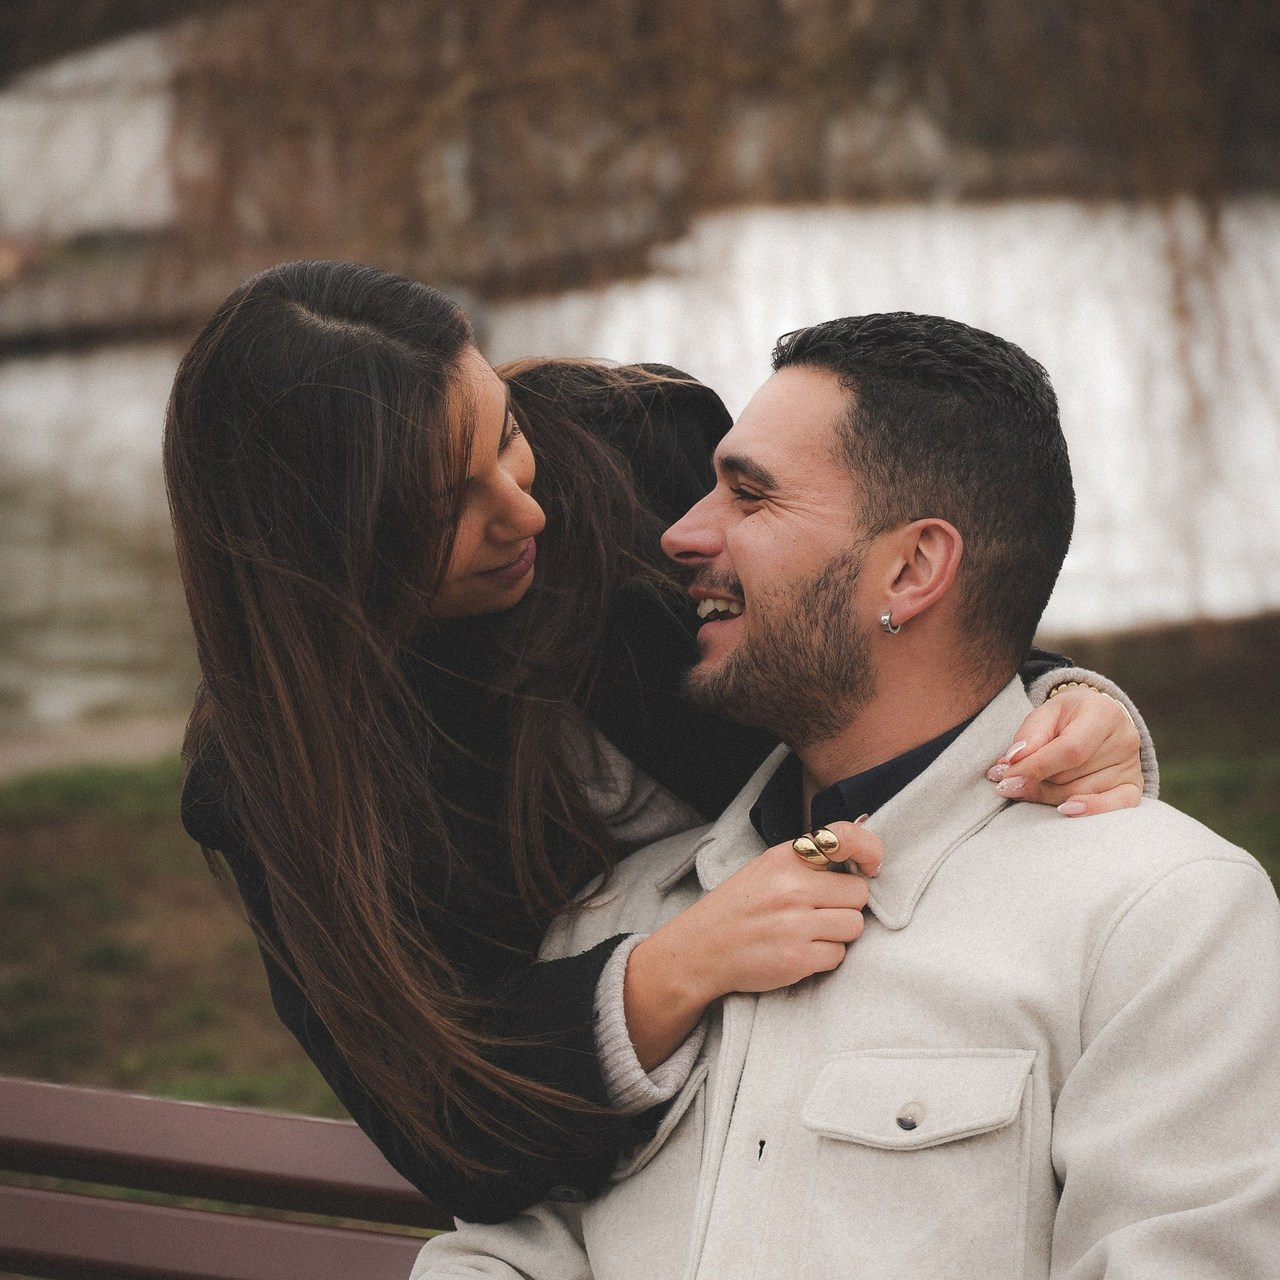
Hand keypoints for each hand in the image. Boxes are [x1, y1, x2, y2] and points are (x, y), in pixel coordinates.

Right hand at [624, 819, 880, 1068]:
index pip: (845, 839)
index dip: (869, 851)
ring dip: (837, 934)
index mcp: (785, 858)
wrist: (699, 950)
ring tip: (807, 933)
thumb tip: (861, 860)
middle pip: (859, 893)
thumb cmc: (738, 908)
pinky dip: (824, 958)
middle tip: (819, 912)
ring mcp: (794, 924)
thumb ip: (807, 863)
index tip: (871, 866)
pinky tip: (799, 952)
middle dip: (845, 906)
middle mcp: (791, 887)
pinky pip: (839, 956)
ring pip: (854, 926)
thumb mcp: (766, 869)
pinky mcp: (797, 959)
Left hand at [986, 687, 1141, 815]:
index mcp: (1103, 714)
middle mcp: (1125, 740)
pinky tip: (1064, 810)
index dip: (1035, 767)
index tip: (1005, 778)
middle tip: (1006, 782)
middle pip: (1072, 775)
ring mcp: (1132, 766)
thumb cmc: (1068, 716)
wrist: (1098, 716)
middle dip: (1034, 782)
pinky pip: (1115, 807)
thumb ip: (1029, 735)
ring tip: (1024, 787)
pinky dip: (1088, 810)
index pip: (1070, 750)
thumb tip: (1013, 762)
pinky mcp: (1134, 786)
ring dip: (1046, 795)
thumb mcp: (1045, 713)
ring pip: (1080, 793)